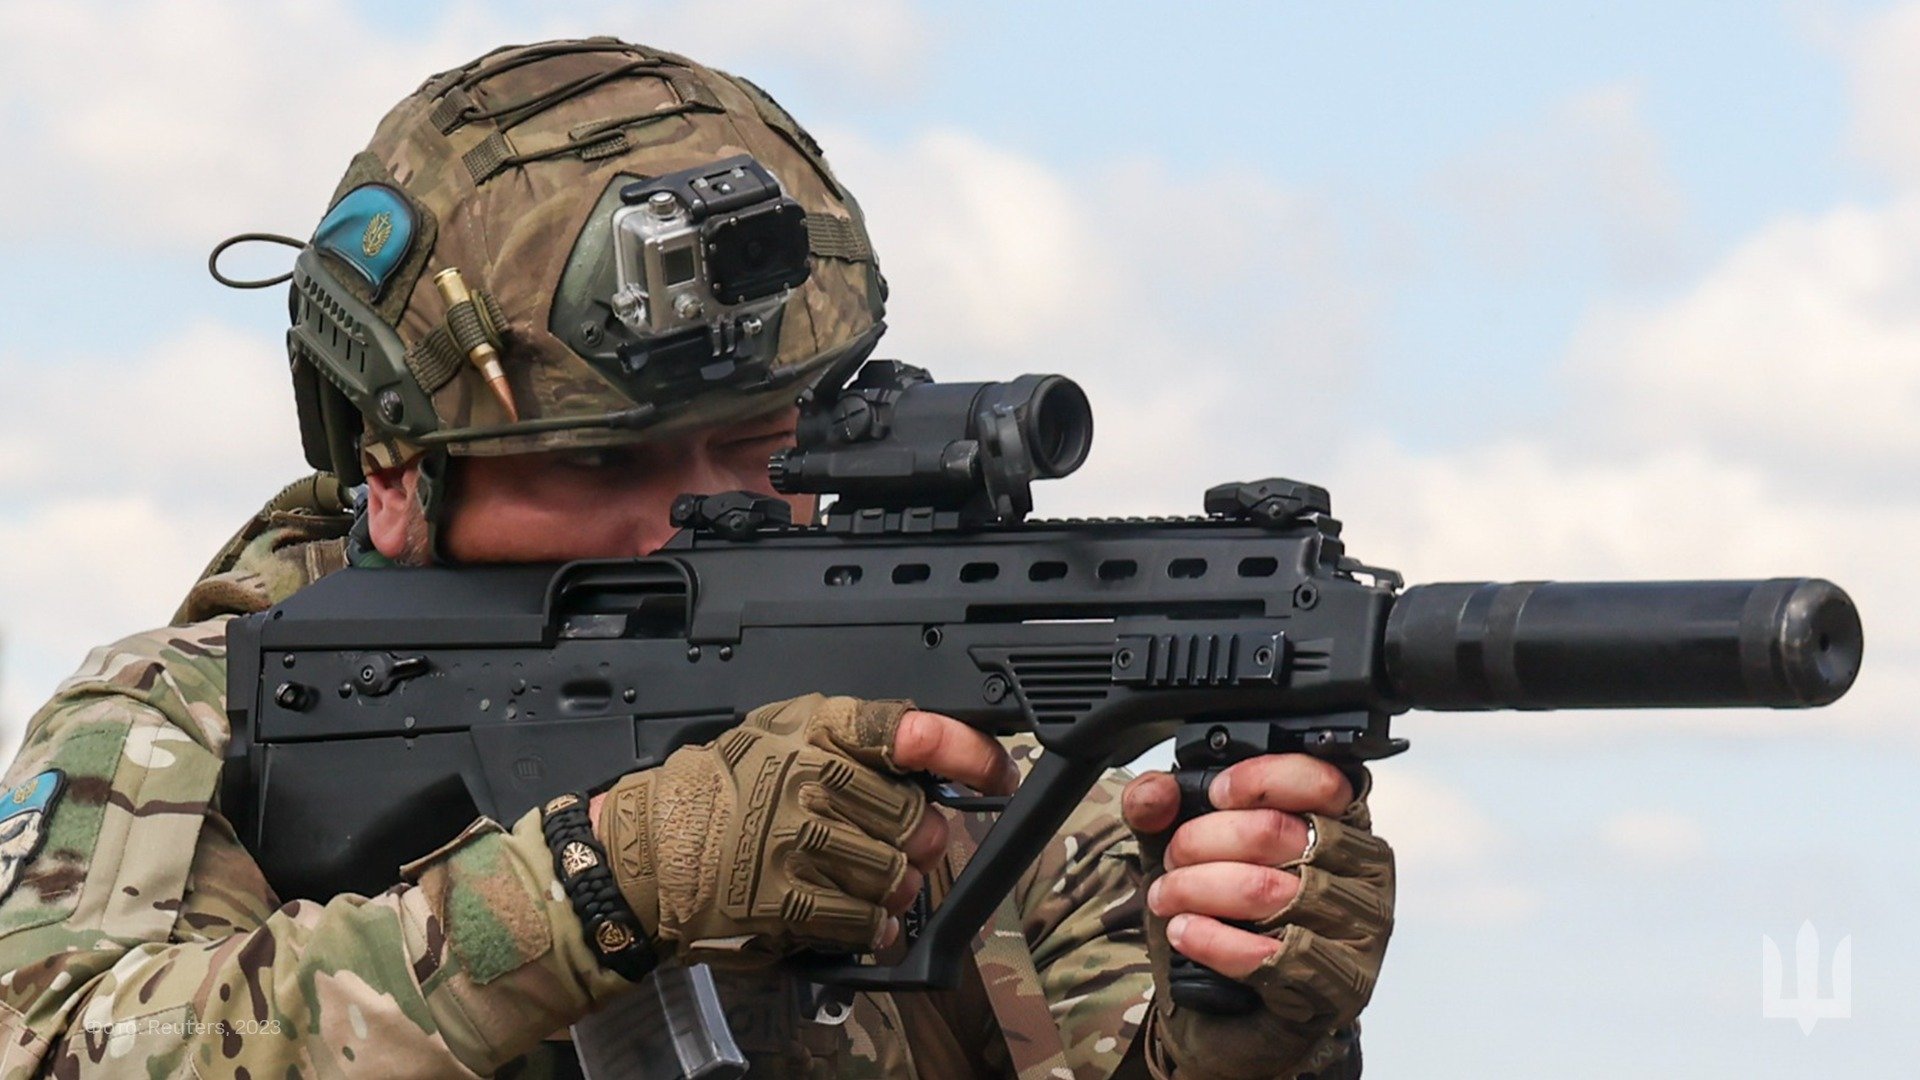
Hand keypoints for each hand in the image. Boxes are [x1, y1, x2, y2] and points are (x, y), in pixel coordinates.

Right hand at [590, 695, 1014, 962]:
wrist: (651, 851)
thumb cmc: (720, 791)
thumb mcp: (780, 732)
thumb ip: (851, 739)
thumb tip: (930, 756)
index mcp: (817, 730)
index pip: (908, 730)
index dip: (965, 751)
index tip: (998, 773)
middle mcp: (812, 779)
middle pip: (915, 816)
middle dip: (921, 839)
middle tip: (907, 845)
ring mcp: (799, 841)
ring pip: (896, 872)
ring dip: (898, 886)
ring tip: (875, 882)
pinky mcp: (788, 899)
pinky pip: (865, 918)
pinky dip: (875, 926)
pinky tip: (865, 919)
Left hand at [1122, 755, 1392, 1078]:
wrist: (1232, 1016)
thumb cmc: (1225, 921)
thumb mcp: (1187, 853)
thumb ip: (1164, 811)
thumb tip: (1154, 792)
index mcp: (1343, 824)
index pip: (1325, 780)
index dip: (1261, 779)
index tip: (1214, 794)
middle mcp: (1364, 873)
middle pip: (1276, 831)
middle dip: (1201, 840)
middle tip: (1171, 858)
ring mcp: (1359, 930)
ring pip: (1266, 889)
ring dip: (1197, 889)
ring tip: (1165, 897)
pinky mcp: (1340, 984)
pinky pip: (1271, 954)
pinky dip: (1213, 940)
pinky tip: (1183, 931)